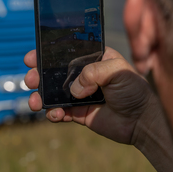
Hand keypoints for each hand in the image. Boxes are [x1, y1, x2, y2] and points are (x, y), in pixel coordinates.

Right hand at [24, 47, 153, 144]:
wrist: (141, 120)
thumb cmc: (134, 90)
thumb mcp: (117, 70)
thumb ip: (93, 72)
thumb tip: (74, 89)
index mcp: (93, 59)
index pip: (66, 51)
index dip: (48, 53)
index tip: (32, 57)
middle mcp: (84, 75)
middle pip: (54, 72)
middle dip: (38, 75)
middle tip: (31, 79)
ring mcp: (80, 95)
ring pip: (52, 93)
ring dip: (40, 96)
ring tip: (35, 101)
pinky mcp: (79, 113)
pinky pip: (60, 112)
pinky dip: (52, 113)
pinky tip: (54, 114)